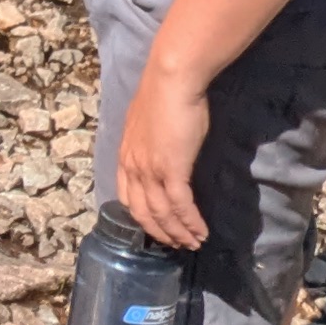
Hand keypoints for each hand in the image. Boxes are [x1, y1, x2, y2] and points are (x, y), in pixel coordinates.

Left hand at [114, 66, 212, 250]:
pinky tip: (200, 231)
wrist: (171, 79)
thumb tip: (159, 154)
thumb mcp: (146, 125)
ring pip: (162, 214)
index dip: (142, 218)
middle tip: (177, 245)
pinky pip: (180, 206)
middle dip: (160, 233)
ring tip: (193, 243)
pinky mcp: (172, 169)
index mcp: (125, 156)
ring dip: (179, 233)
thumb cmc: (163, 95)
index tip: (156, 229)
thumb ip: (148, 144)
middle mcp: (133, 167)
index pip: (127, 198)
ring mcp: (150, 170)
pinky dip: (190, 222)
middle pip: (142, 213)